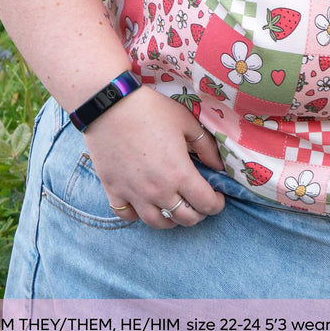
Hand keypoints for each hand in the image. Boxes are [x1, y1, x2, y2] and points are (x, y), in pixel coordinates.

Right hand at [84, 86, 225, 228]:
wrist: (110, 107)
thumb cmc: (151, 111)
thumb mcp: (187, 122)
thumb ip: (206, 147)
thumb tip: (219, 166)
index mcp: (179, 174)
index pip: (206, 203)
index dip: (217, 204)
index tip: (218, 198)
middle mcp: (158, 191)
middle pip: (185, 218)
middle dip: (199, 214)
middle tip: (200, 202)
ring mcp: (134, 194)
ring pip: (157, 223)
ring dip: (171, 220)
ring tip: (176, 208)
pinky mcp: (113, 191)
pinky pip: (127, 216)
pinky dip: (138, 215)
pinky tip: (145, 204)